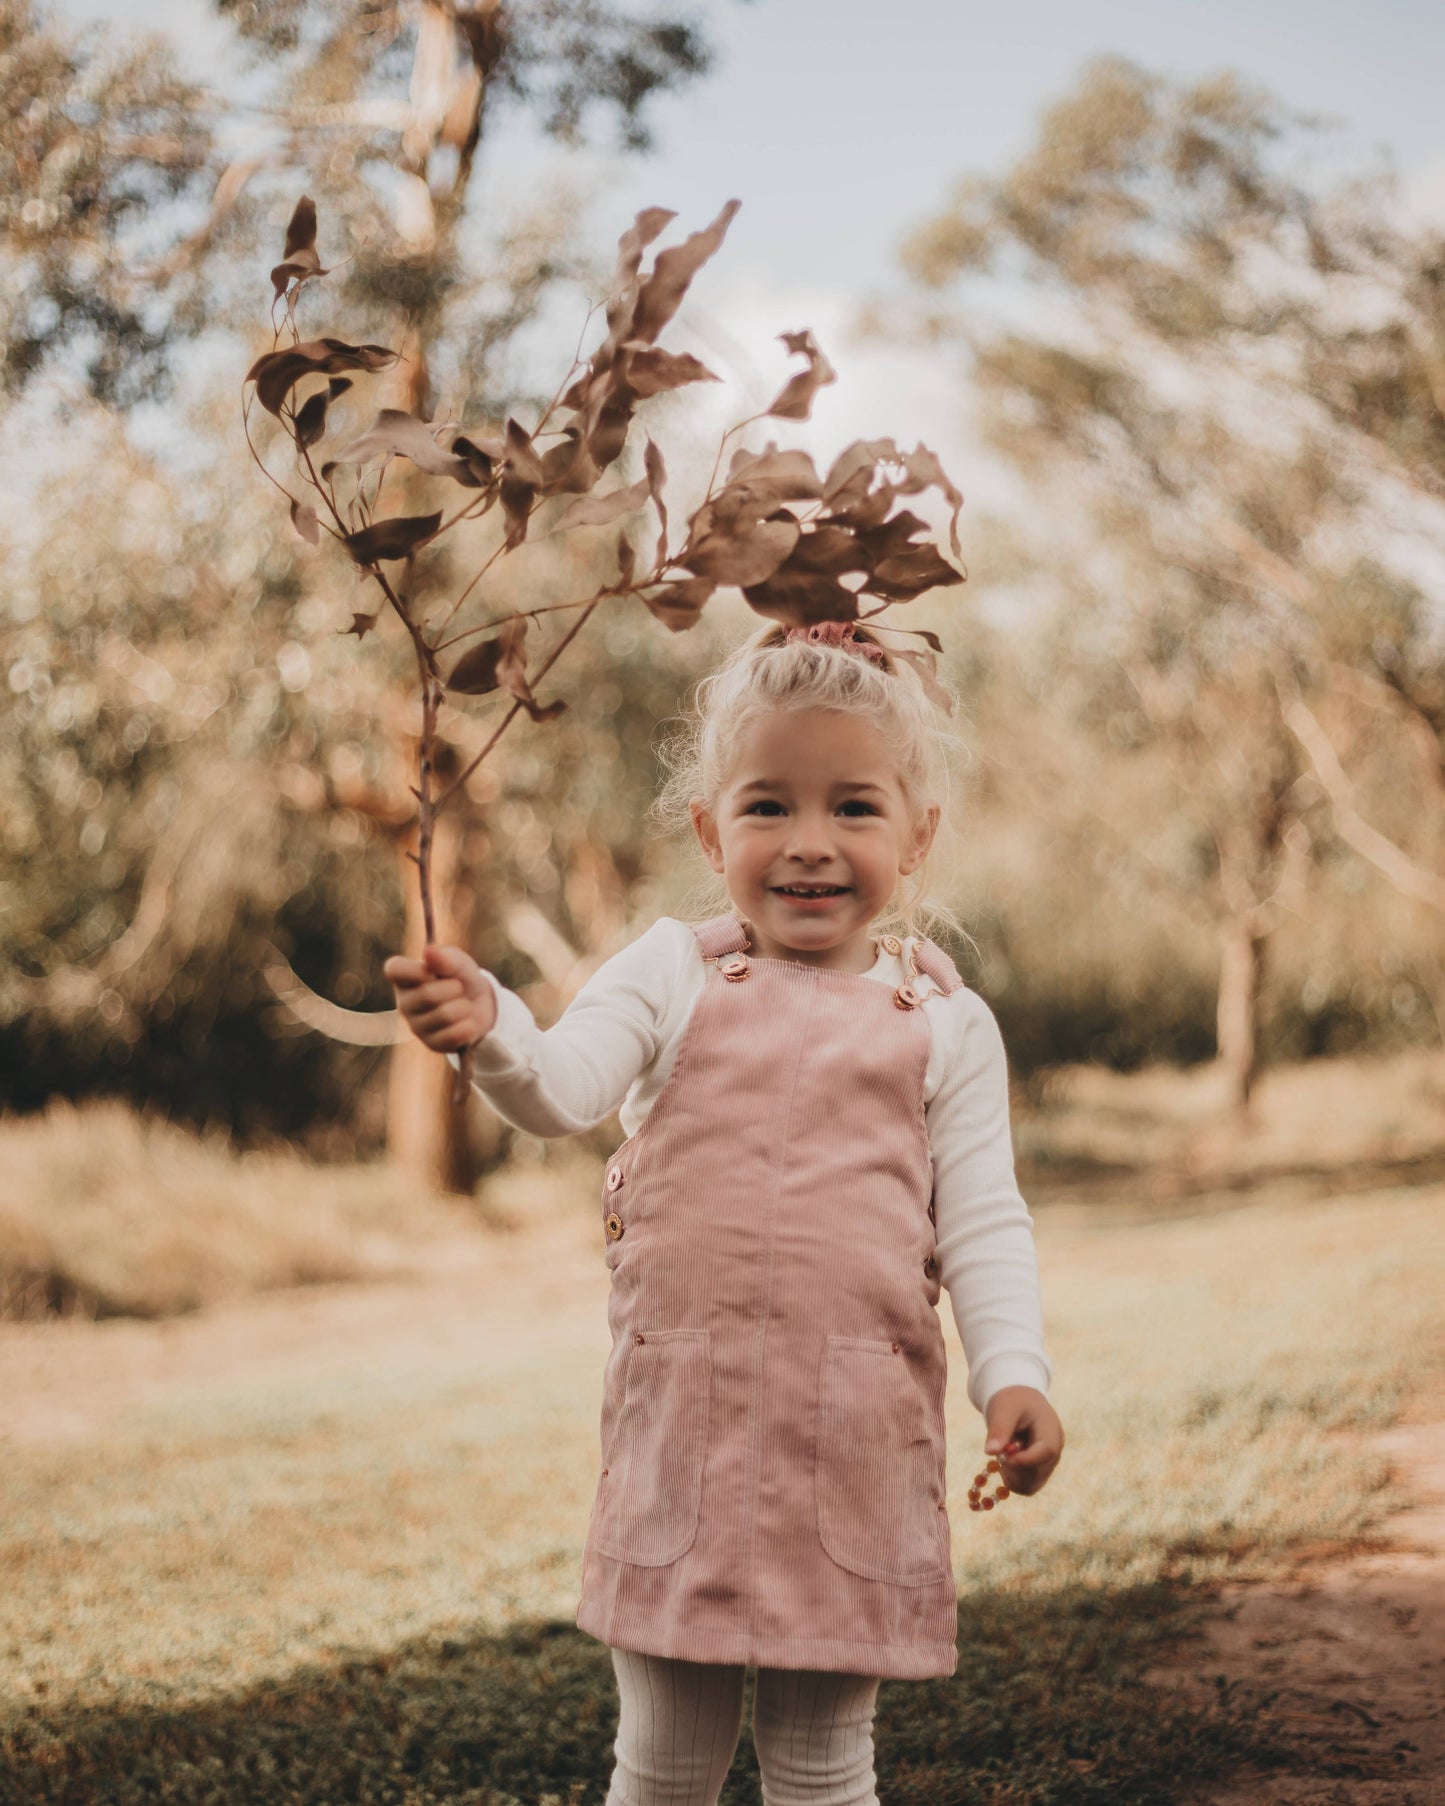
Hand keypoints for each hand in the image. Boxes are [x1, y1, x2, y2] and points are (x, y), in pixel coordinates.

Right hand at [382, 944, 496, 1052]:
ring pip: (445, 1015)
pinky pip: (453, 1036)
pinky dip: (468, 1026)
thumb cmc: (461, 978)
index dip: (415, 970)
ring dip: (464, 1007)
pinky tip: (467, 1023)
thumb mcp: (458, 962)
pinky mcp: (431, 1044)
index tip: (431, 971)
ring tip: (463, 1005)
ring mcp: (416, 1026)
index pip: (393, 970)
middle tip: (458, 987)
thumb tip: (429, 952)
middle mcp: (404, 1002)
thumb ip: (446, 957)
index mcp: (404, 977)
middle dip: (453, 988)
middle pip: (428, 995)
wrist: (481, 1006)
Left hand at [983, 1386, 1063, 1496]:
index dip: (1024, 1460)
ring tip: (1004, 1452)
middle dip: (1013, 1467)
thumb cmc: (1012, 1401)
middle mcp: (1055, 1452)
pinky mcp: (1038, 1471)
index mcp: (1051, 1432)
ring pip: (1030, 1486)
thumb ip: (999, 1429)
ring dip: (1010, 1475)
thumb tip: (990, 1452)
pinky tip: (1006, 1461)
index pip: (1046, 1453)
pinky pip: (1025, 1486)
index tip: (1003, 1459)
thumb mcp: (1003, 1410)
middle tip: (1000, 1451)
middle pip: (1037, 1475)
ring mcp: (1048, 1465)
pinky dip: (1011, 1478)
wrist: (1019, 1400)